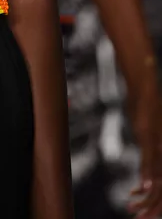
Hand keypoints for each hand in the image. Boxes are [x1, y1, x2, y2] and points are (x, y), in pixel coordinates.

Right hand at [129, 76, 161, 217]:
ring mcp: (158, 147)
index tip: (146, 215)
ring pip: (156, 179)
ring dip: (147, 198)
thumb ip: (149, 148)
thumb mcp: (147, 133)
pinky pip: (150, 161)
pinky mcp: (150, 139)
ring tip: (136, 211)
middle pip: (161, 188)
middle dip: (153, 208)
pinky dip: (147, 175)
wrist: (145, 88)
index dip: (157, 204)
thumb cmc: (145, 108)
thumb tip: (146, 157)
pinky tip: (144, 187)